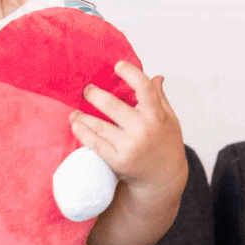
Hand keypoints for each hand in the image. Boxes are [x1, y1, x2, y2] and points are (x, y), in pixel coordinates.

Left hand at [71, 61, 184, 197]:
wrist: (163, 179)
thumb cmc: (165, 144)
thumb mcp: (169, 120)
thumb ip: (160, 98)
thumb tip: (156, 77)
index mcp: (157, 116)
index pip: (144, 89)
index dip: (130, 74)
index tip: (117, 65)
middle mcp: (144, 130)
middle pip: (113, 106)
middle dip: (95, 95)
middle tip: (86, 89)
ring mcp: (130, 146)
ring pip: (99, 126)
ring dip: (82, 116)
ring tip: (75, 111)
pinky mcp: (118, 161)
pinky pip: (94, 143)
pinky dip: (82, 132)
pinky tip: (75, 124)